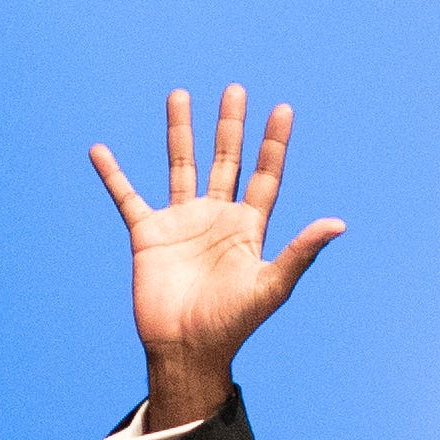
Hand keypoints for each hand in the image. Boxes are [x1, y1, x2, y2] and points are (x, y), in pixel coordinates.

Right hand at [89, 84, 345, 424]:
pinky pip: (127, 197)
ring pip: (181, 165)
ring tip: (181, 94)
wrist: (187, 350)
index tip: (282, 108)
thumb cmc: (233, 324)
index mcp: (248, 228)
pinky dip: (112, 174)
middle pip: (226, 161)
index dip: (274, 143)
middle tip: (235, 90)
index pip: (265, 176)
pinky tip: (99, 150)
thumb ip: (301, 252)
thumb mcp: (272, 286)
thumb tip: (339, 223)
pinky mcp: (148, 234)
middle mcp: (217, 218)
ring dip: (180, 131)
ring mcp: (182, 223)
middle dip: (230, 126)